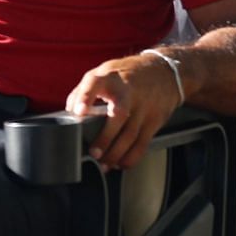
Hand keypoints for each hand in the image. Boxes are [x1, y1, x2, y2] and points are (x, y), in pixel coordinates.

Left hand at [66, 52, 185, 170]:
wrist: (164, 71)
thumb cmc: (127, 74)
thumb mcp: (105, 72)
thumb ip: (86, 89)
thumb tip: (70, 109)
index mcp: (110, 77)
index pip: (95, 83)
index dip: (85, 97)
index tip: (78, 111)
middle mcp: (128, 91)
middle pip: (118, 114)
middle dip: (106, 137)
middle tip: (94, 153)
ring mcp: (144, 106)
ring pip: (131, 134)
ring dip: (116, 153)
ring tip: (104, 164)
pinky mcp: (155, 119)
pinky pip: (143, 142)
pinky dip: (132, 157)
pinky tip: (121, 163)